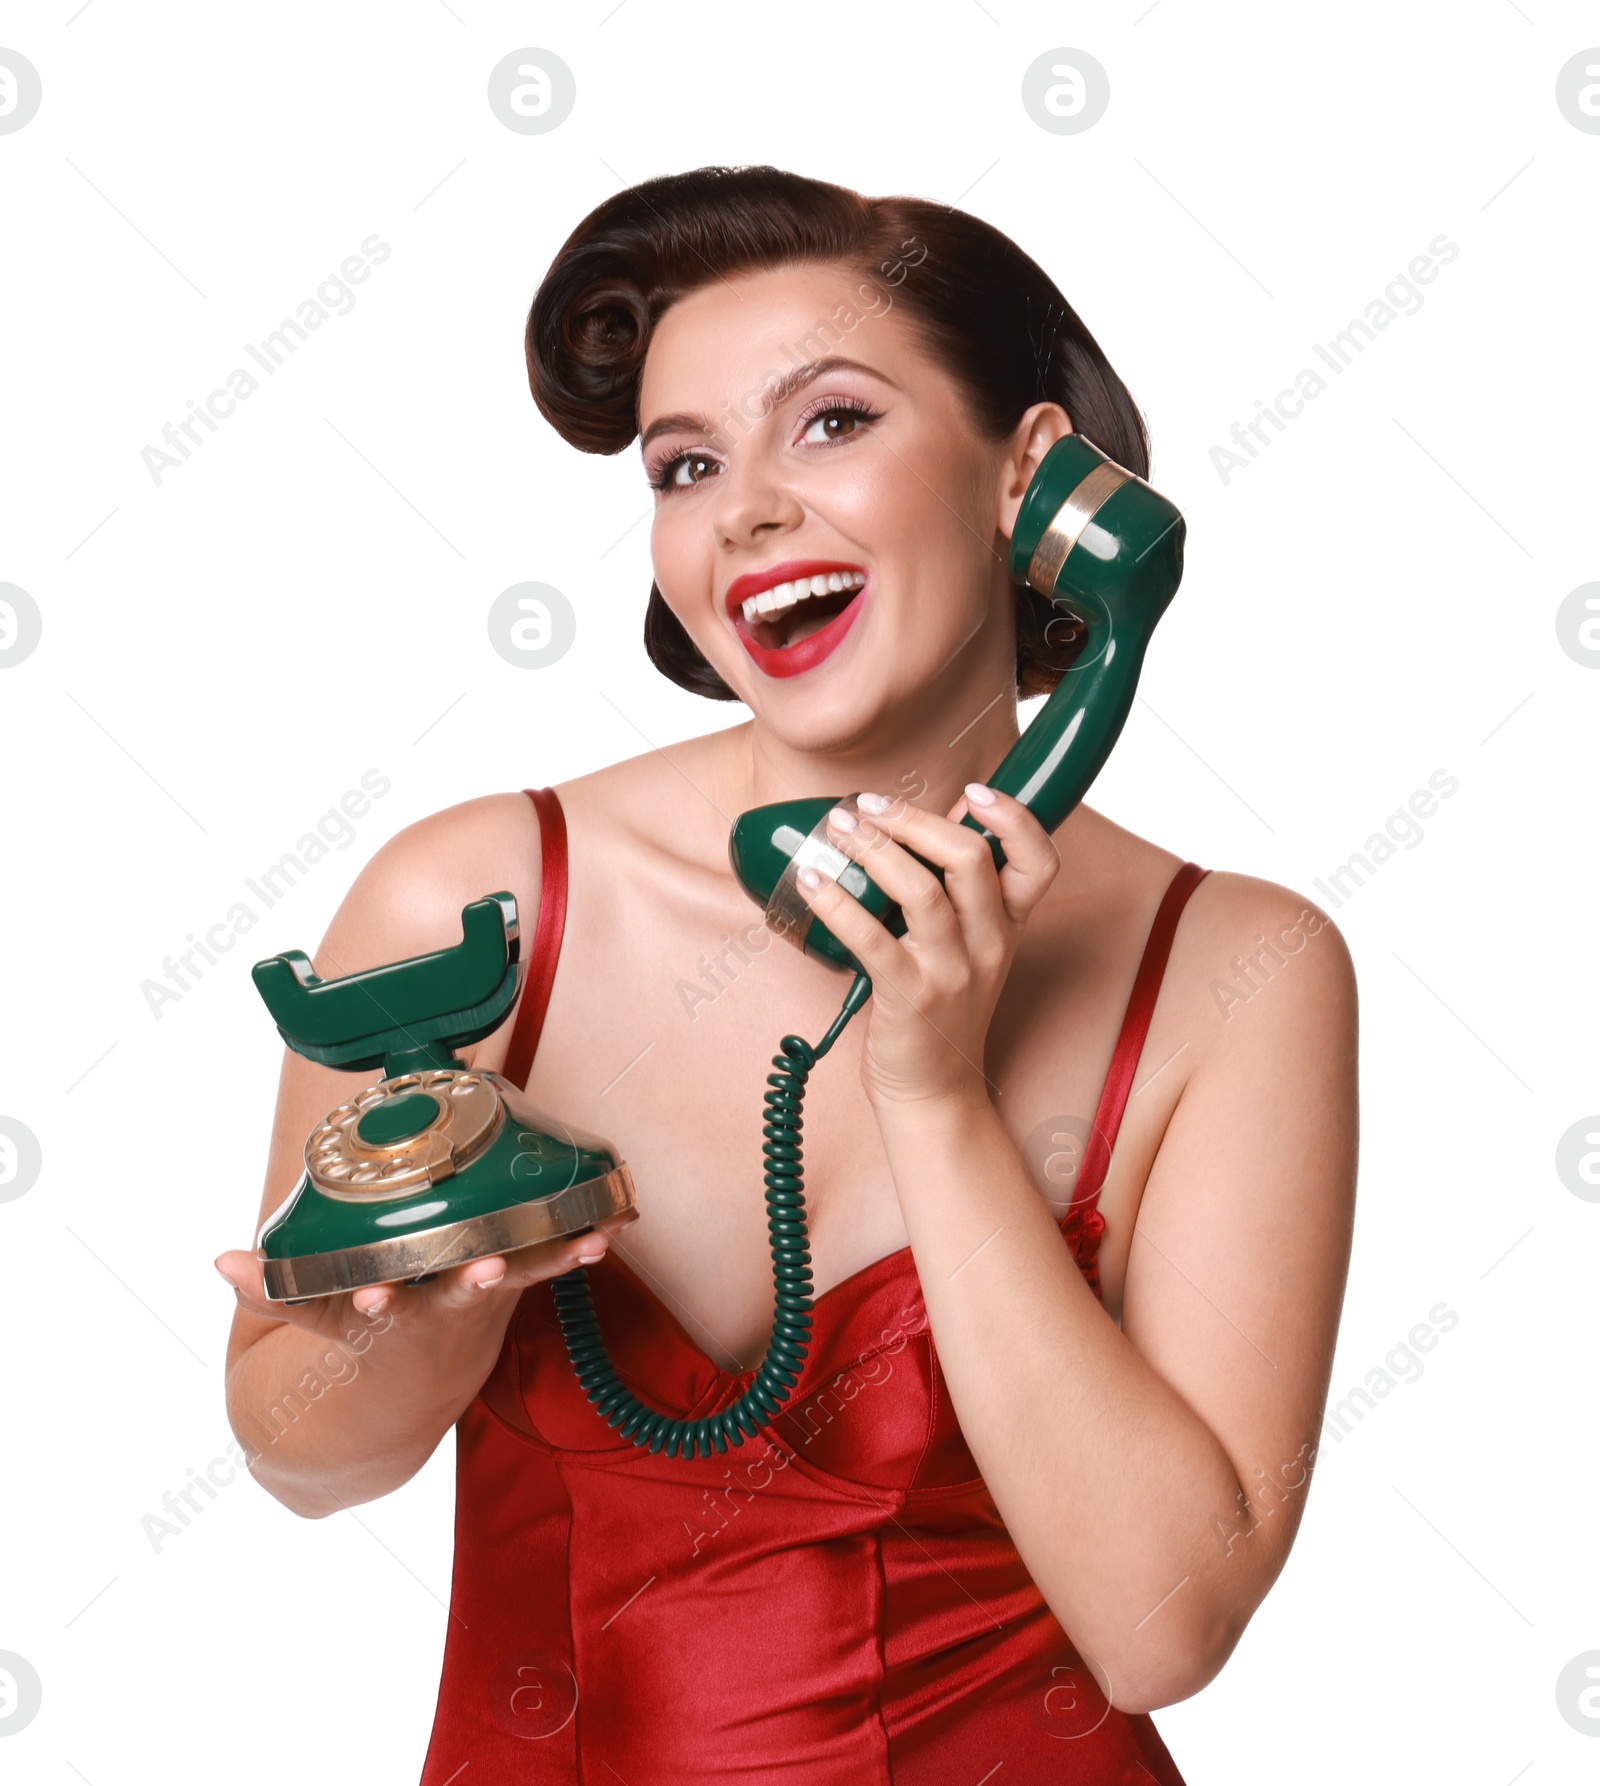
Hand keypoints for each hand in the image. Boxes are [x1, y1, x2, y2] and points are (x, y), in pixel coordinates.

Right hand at [214, 1213, 632, 1338]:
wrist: (415, 1385)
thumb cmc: (366, 1334)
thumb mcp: (319, 1320)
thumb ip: (278, 1293)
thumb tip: (219, 1262)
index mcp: (384, 1321)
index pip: (370, 1315)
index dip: (377, 1307)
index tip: (372, 1300)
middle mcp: (437, 1314)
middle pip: (454, 1302)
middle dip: (468, 1287)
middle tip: (484, 1271)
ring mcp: (481, 1301)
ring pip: (517, 1281)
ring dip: (552, 1262)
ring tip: (586, 1244)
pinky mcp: (513, 1281)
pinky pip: (549, 1262)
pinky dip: (579, 1247)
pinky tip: (612, 1223)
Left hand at [797, 783, 1059, 1109]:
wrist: (932, 1090)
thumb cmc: (939, 1009)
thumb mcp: (965, 948)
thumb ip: (952, 891)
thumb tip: (917, 824)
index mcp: (1008, 926)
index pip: (1040, 862)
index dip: (1015, 820)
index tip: (974, 793)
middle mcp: (989, 945)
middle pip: (971, 860)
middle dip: (915, 820)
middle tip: (870, 805)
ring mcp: (952, 973)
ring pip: (923, 891)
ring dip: (876, 850)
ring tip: (841, 829)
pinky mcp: (909, 998)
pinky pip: (872, 939)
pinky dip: (837, 903)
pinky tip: (812, 881)